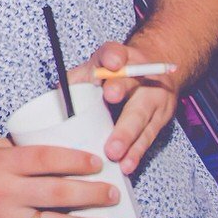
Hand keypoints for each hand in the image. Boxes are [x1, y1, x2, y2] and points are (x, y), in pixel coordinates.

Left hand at [69, 41, 179, 174]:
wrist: (154, 74)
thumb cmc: (113, 75)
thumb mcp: (95, 68)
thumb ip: (76, 79)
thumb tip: (57, 95)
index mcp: (119, 58)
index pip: (114, 52)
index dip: (113, 57)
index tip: (111, 63)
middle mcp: (140, 75)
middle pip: (130, 82)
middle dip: (120, 90)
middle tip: (110, 97)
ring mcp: (153, 98)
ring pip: (140, 116)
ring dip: (127, 135)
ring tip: (114, 152)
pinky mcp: (160, 120)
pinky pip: (147, 138)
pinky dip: (136, 153)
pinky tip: (127, 165)